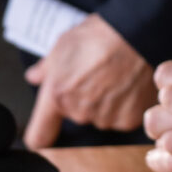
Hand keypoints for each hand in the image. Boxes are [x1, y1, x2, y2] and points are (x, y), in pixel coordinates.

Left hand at [22, 13, 154, 148]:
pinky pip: (121, 117)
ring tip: (114, 77)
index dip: (40, 136)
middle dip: (82, 100)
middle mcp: (79, 112)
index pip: (38, 136)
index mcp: (57, 96)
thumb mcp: (64, 44)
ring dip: (104, 103)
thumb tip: (34, 76)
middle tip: (94, 76)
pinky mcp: (127, 119)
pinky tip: (127, 84)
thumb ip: (46, 68)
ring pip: (99, 117)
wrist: (137, 34)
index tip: (44, 133)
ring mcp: (104, 118)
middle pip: (75, 116)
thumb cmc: (100, 35)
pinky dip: (124, 105)